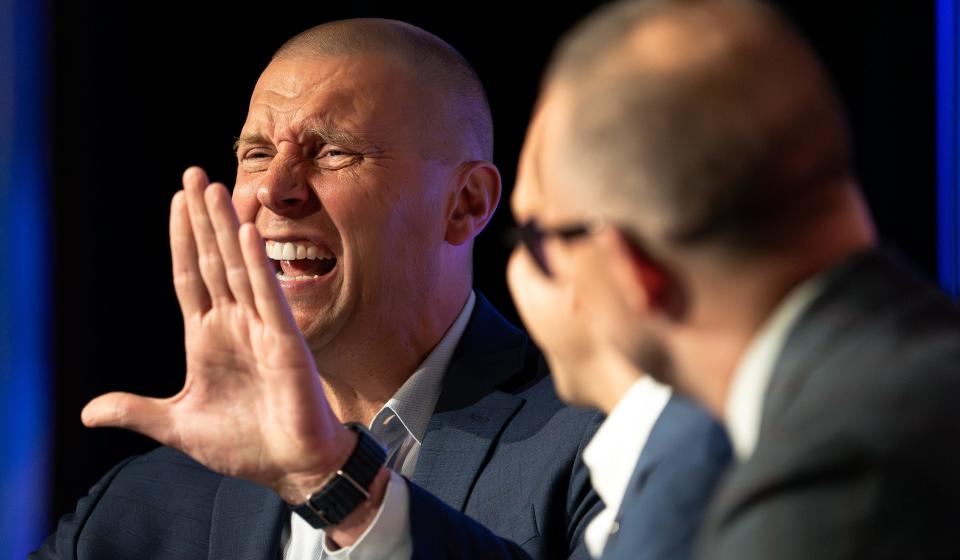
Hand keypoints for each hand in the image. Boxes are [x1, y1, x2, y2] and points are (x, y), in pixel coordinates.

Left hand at [82, 167, 353, 503]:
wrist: (291, 468)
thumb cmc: (244, 444)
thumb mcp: (178, 426)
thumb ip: (137, 411)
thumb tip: (88, 412)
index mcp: (209, 337)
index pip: (190, 277)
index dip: (182, 239)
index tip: (175, 200)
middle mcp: (235, 324)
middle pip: (214, 260)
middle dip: (202, 218)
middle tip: (194, 174)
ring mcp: (261, 328)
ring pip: (239, 268)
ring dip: (226, 227)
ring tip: (214, 188)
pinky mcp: (285, 341)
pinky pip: (268, 296)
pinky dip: (256, 264)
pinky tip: (245, 233)